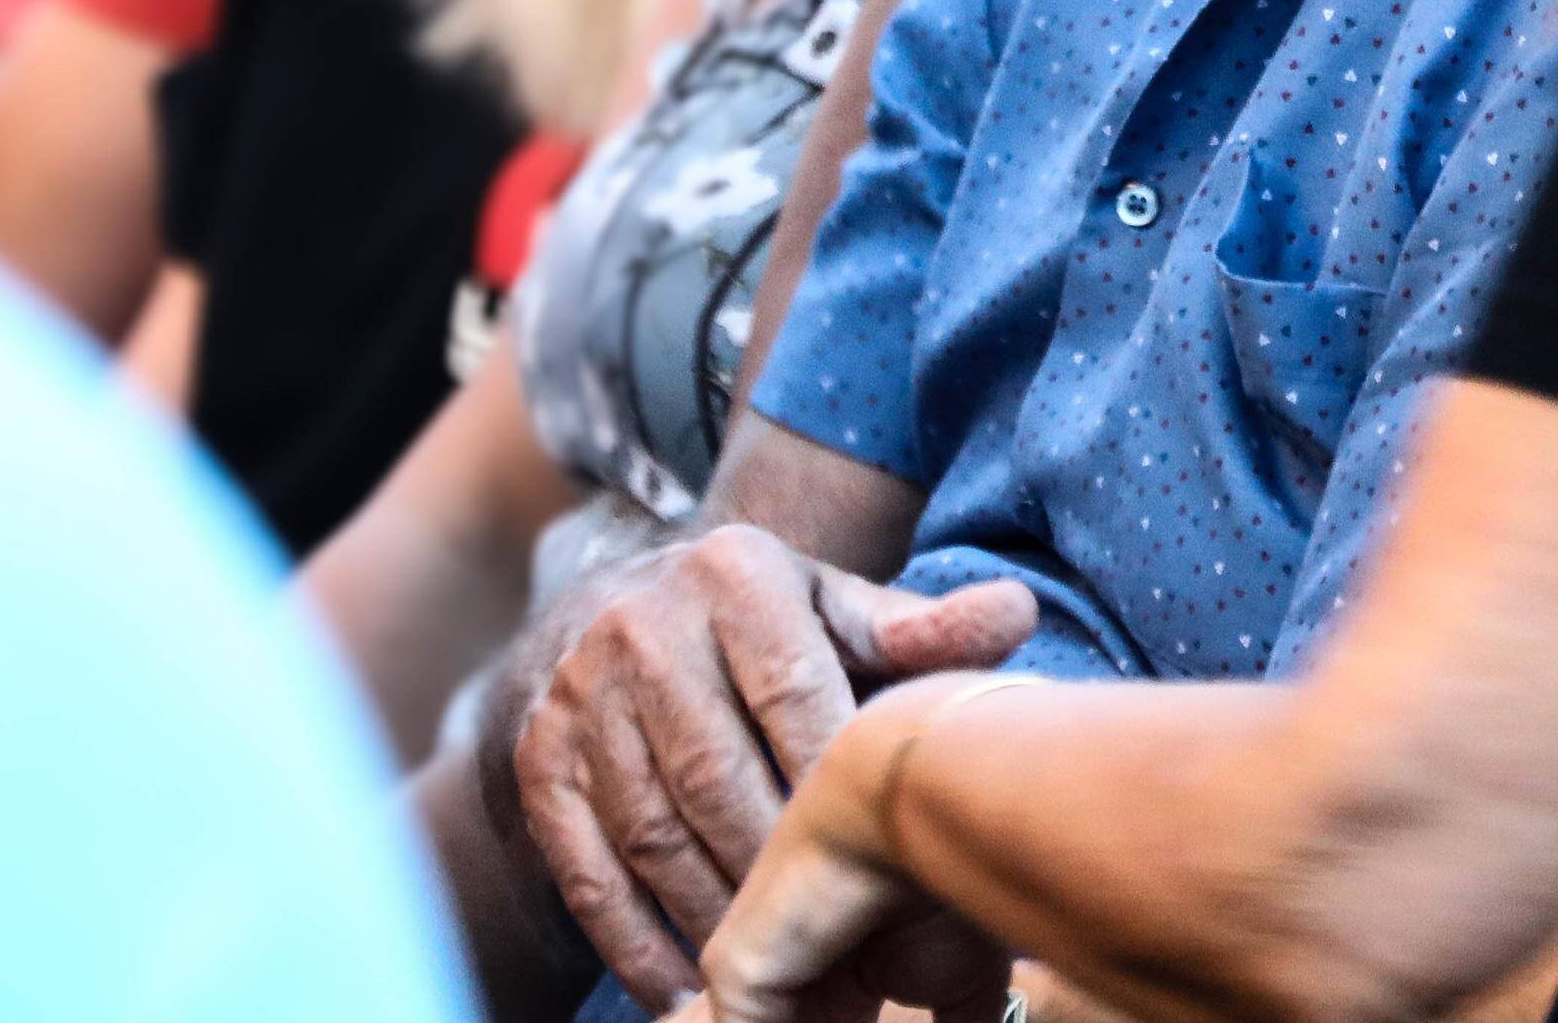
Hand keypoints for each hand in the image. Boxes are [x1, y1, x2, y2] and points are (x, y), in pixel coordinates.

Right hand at [511, 524, 1036, 1005]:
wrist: (614, 616)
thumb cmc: (764, 630)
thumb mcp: (837, 612)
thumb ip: (922, 629)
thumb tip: (1017, 614)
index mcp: (735, 575)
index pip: (794, 695)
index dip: (837, 785)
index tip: (884, 858)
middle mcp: (643, 627)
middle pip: (716, 778)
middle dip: (778, 874)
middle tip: (843, 955)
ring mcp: (580, 699)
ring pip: (654, 835)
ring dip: (716, 920)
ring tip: (781, 983)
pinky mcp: (539, 765)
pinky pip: (587, 874)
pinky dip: (635, 945)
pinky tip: (685, 992)